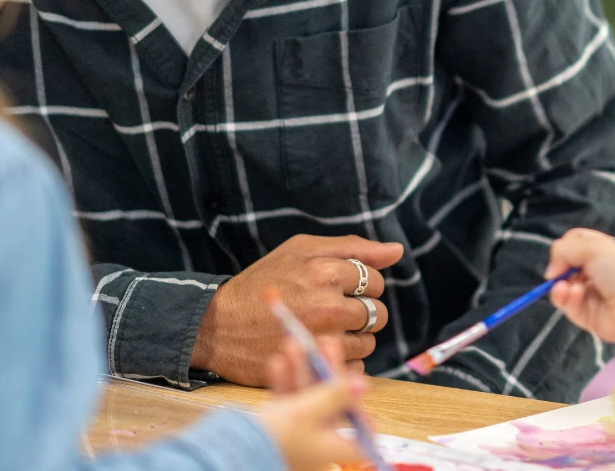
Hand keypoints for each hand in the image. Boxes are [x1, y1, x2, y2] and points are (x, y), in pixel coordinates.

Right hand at [193, 235, 404, 384]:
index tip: (340, 289)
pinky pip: (355, 366)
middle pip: (377, 313)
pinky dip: (342, 360)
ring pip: (369, 342)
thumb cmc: (262, 283)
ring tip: (324, 330)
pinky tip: (319, 349)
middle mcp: (329, 305)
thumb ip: (352, 248)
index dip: (362, 285)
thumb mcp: (300, 250)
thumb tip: (397, 251)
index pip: (376, 280)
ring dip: (354, 338)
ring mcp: (323, 339)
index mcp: (327, 272)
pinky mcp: (316, 367)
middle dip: (361, 312)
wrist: (218, 326)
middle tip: (333, 311)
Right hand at [257, 335, 372, 470]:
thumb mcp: (309, 410)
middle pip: (332, 402)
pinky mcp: (279, 427)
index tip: (360, 381)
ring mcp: (298, 434)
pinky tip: (279, 362)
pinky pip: (287, 402)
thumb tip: (364, 385)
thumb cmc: (275, 436)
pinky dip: (285, 382)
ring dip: (302, 370)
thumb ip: (336, 395)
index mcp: (334, 445)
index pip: (361, 428)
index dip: (364, 406)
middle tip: (326, 342)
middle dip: (326, 370)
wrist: (230, 451)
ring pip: (307, 397)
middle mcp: (319, 441)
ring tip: (296, 343)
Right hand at [544, 228, 614, 342]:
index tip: (563, 253)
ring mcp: (591, 296)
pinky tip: (575, 294)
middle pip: (564, 270)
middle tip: (561, 273)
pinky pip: (569, 308)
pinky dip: (568, 300)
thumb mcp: (592, 246)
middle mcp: (595, 274)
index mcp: (600, 254)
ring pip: (563, 291)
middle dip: (560, 271)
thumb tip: (551, 272)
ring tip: (566, 287)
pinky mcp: (588, 317)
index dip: (564, 250)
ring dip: (561, 287)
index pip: (573, 247)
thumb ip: (563, 250)